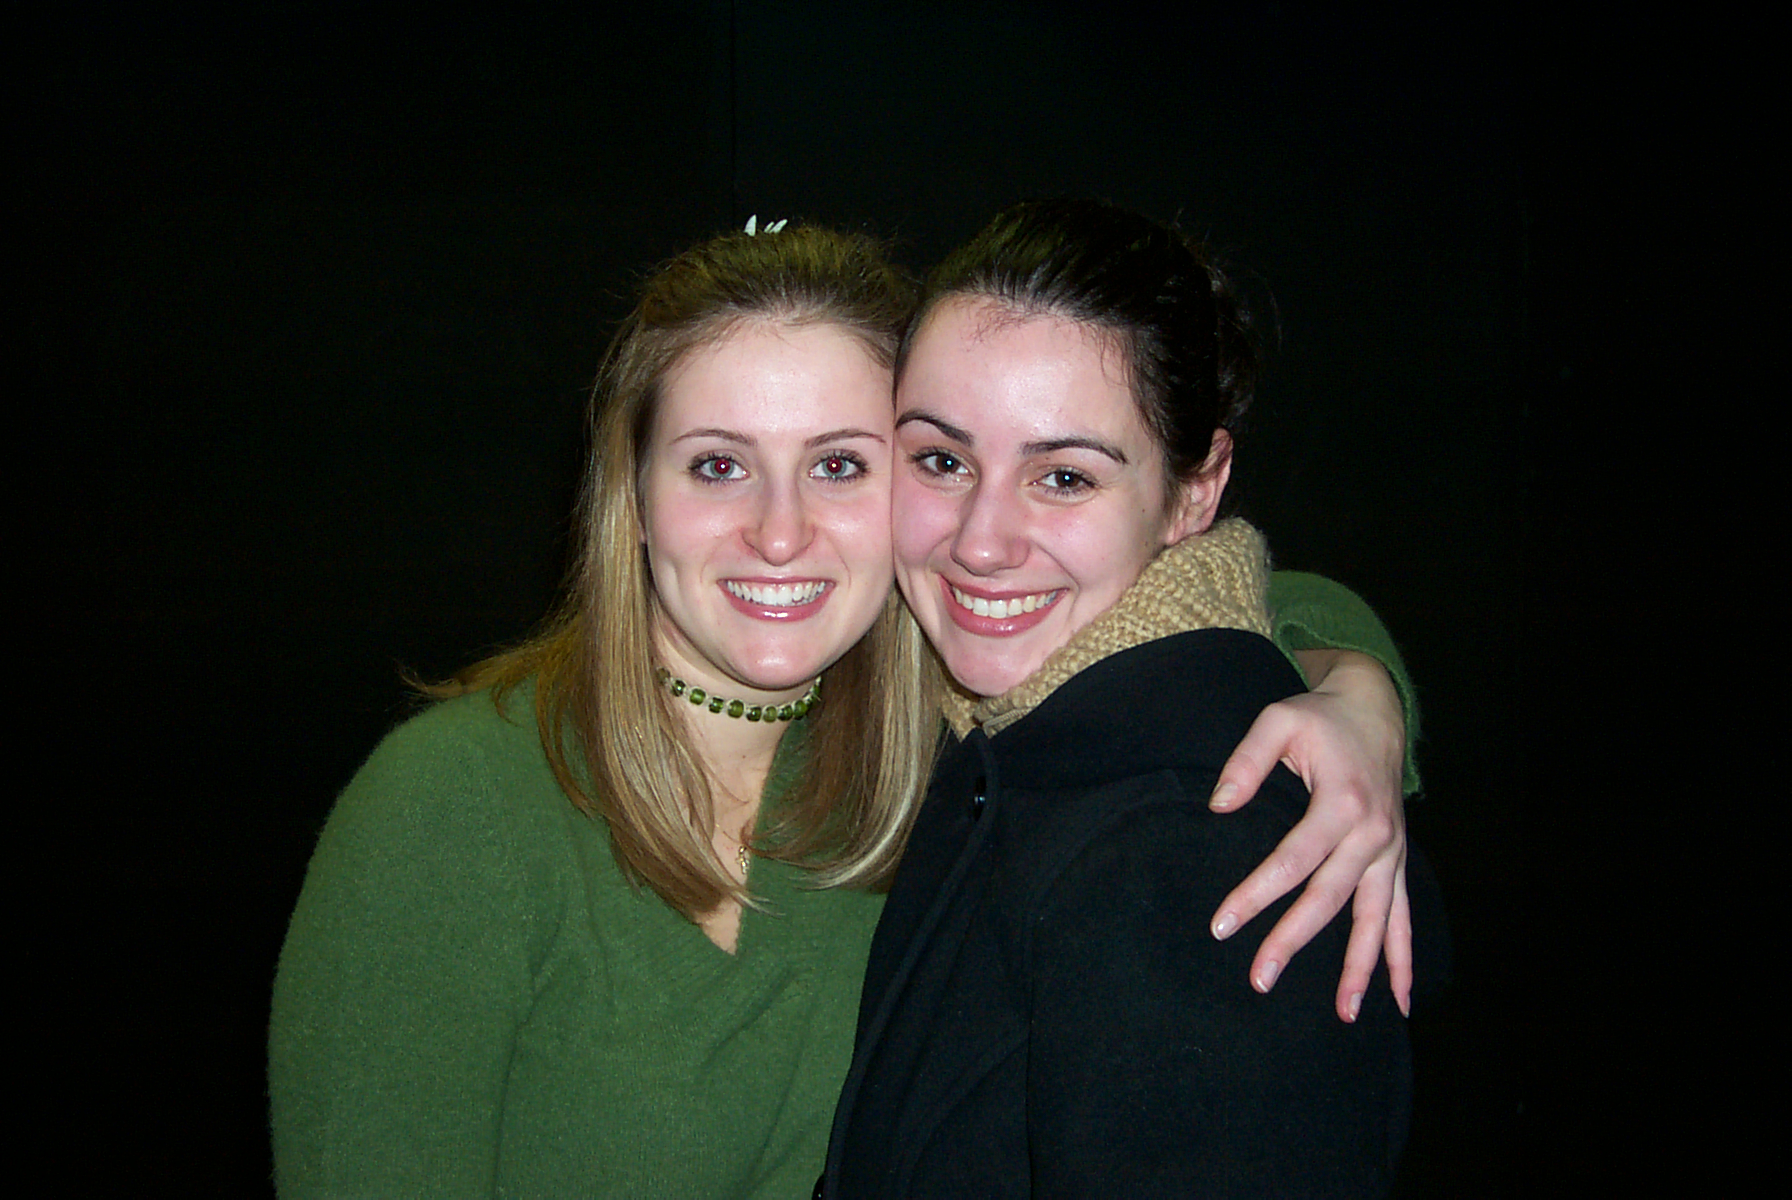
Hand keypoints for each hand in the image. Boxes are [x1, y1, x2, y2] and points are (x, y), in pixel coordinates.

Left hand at [1206, 650, 1410, 1021]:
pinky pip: (1403, 917)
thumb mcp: (1278, 720)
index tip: (1222, 926)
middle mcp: (1372, 834)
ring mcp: (1390, 851)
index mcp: (1341, 802)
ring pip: (1374, 920)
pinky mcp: (1396, 860)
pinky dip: (1402, 958)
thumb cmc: (1321, 719)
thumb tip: (1218, 806)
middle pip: (1328, 898)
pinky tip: (1399, 999)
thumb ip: (1247, 760)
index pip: (1292, 860)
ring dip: (1360, 968)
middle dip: (1293, 941)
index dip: (1255, 894)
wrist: (1377, 709)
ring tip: (1342, 1014)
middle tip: (1259, 978)